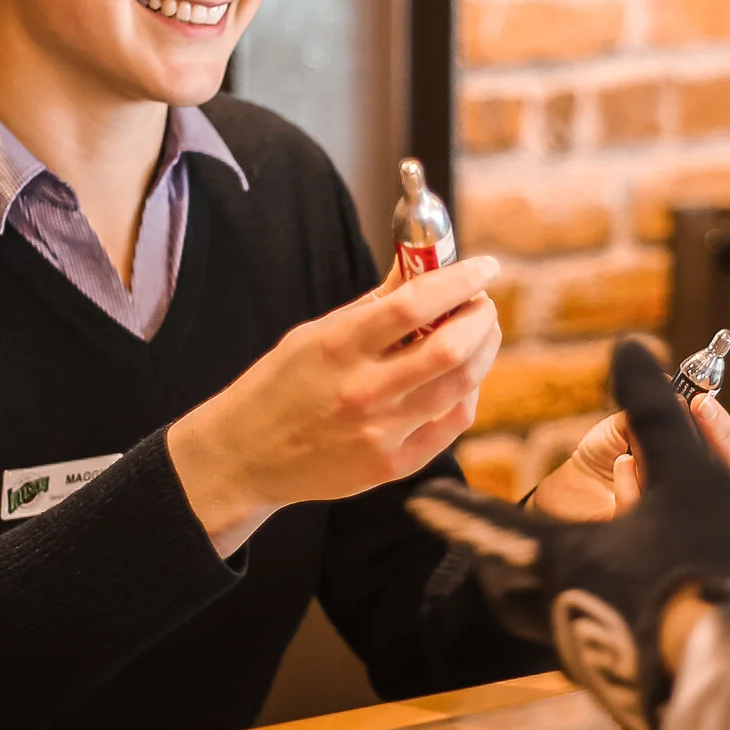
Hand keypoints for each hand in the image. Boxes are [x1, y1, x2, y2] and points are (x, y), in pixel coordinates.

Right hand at [169, 256, 503, 554]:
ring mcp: (381, 433)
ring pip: (462, 385)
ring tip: (479, 332)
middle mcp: (362, 390)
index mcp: (338, 347)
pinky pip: (452, 424)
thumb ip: (375, 303)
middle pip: (451, 347)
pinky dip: (468, 392)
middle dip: (481, 315)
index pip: (415, 304)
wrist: (246, 456)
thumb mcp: (315, 332)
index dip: (460, 279)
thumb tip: (421, 264)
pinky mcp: (393, 465)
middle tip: (482, 302)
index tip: (484, 266)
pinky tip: (463, 377)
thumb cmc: (280, 386)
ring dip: (483, 349)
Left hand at [406, 341, 729, 729]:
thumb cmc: (708, 563)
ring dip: (557, 577)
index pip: (488, 524)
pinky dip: (599, 607)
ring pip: (545, 609)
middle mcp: (554, 610)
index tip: (420, 501)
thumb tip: (629, 347)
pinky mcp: (617, 682)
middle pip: (507, 579)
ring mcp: (583, 655)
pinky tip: (640, 597)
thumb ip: (652, 407)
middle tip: (499, 538)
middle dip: (504, 552)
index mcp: (557, 559)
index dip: (455, 509)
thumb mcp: (686, 471)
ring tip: (581, 558)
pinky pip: (586, 636)